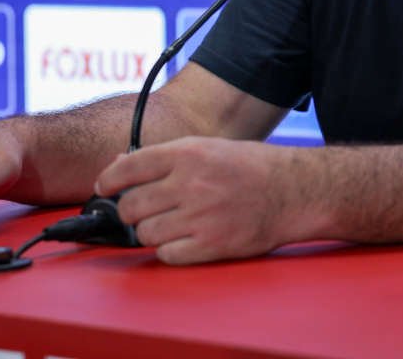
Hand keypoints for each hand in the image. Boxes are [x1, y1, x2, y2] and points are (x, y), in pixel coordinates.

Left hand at [94, 136, 319, 264]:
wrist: (296, 190)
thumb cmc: (252, 167)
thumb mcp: (209, 148)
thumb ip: (165, 158)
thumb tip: (119, 167)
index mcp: (189, 154)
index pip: (128, 169)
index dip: (109, 181)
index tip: (106, 188)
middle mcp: (191, 183)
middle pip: (131, 206)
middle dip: (132, 211)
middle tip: (145, 211)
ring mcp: (202, 216)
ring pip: (146, 234)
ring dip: (153, 232)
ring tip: (172, 224)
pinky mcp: (213, 244)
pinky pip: (168, 255)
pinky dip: (170, 250)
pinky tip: (186, 239)